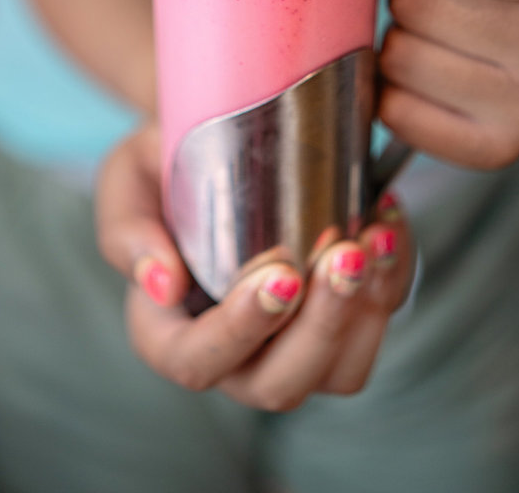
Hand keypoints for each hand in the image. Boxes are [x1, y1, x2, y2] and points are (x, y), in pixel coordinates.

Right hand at [96, 125, 414, 410]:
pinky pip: (377, 322)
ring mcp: (291, 343)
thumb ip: (127, 230)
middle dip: (322, 327)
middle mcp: (234, 355)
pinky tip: (387, 220)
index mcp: (169, 333)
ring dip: (367, 312)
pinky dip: (393, 277)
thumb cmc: (163, 165)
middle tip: (342, 255)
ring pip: (339, 372)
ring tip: (373, 239)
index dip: (241, 332)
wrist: (215, 133)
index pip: (196, 363)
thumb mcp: (126, 179)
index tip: (279, 275)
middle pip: (280, 385)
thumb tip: (161, 285)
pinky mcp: (339, 316)